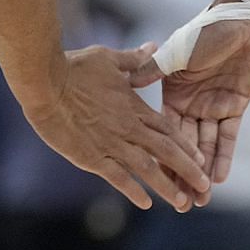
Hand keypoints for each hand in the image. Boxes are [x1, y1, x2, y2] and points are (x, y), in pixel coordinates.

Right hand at [24, 45, 209, 211]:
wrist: (45, 83)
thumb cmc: (75, 67)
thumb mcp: (109, 58)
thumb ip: (134, 59)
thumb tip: (153, 46)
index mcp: (134, 107)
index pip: (168, 129)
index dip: (186, 146)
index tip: (201, 159)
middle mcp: (128, 129)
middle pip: (166, 152)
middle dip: (187, 170)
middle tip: (204, 186)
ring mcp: (111, 145)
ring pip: (147, 170)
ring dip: (167, 187)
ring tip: (183, 202)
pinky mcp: (92, 157)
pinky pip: (118, 178)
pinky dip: (133, 191)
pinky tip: (145, 203)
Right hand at [132, 15, 249, 205]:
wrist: (241, 19)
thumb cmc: (203, 31)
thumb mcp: (175, 51)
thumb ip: (153, 68)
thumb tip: (129, 81)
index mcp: (172, 93)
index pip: (163, 131)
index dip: (161, 156)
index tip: (155, 182)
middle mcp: (190, 104)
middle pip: (183, 146)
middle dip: (181, 174)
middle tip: (180, 203)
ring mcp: (213, 107)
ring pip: (205, 146)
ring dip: (202, 172)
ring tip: (200, 199)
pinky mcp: (235, 106)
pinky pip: (228, 136)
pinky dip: (223, 156)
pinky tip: (219, 178)